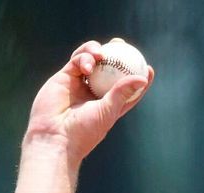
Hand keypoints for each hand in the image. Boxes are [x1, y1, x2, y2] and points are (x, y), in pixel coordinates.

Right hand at [22, 40, 154, 161]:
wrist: (55, 136)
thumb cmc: (84, 130)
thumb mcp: (108, 111)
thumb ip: (122, 93)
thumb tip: (142, 79)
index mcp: (109, 103)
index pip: (126, 86)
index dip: (137, 76)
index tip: (148, 69)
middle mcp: (94, 92)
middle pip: (108, 67)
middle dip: (115, 53)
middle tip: (122, 44)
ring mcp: (79, 83)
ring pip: (91, 60)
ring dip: (96, 51)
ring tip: (101, 53)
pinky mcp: (64, 78)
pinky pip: (76, 61)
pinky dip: (83, 58)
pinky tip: (87, 65)